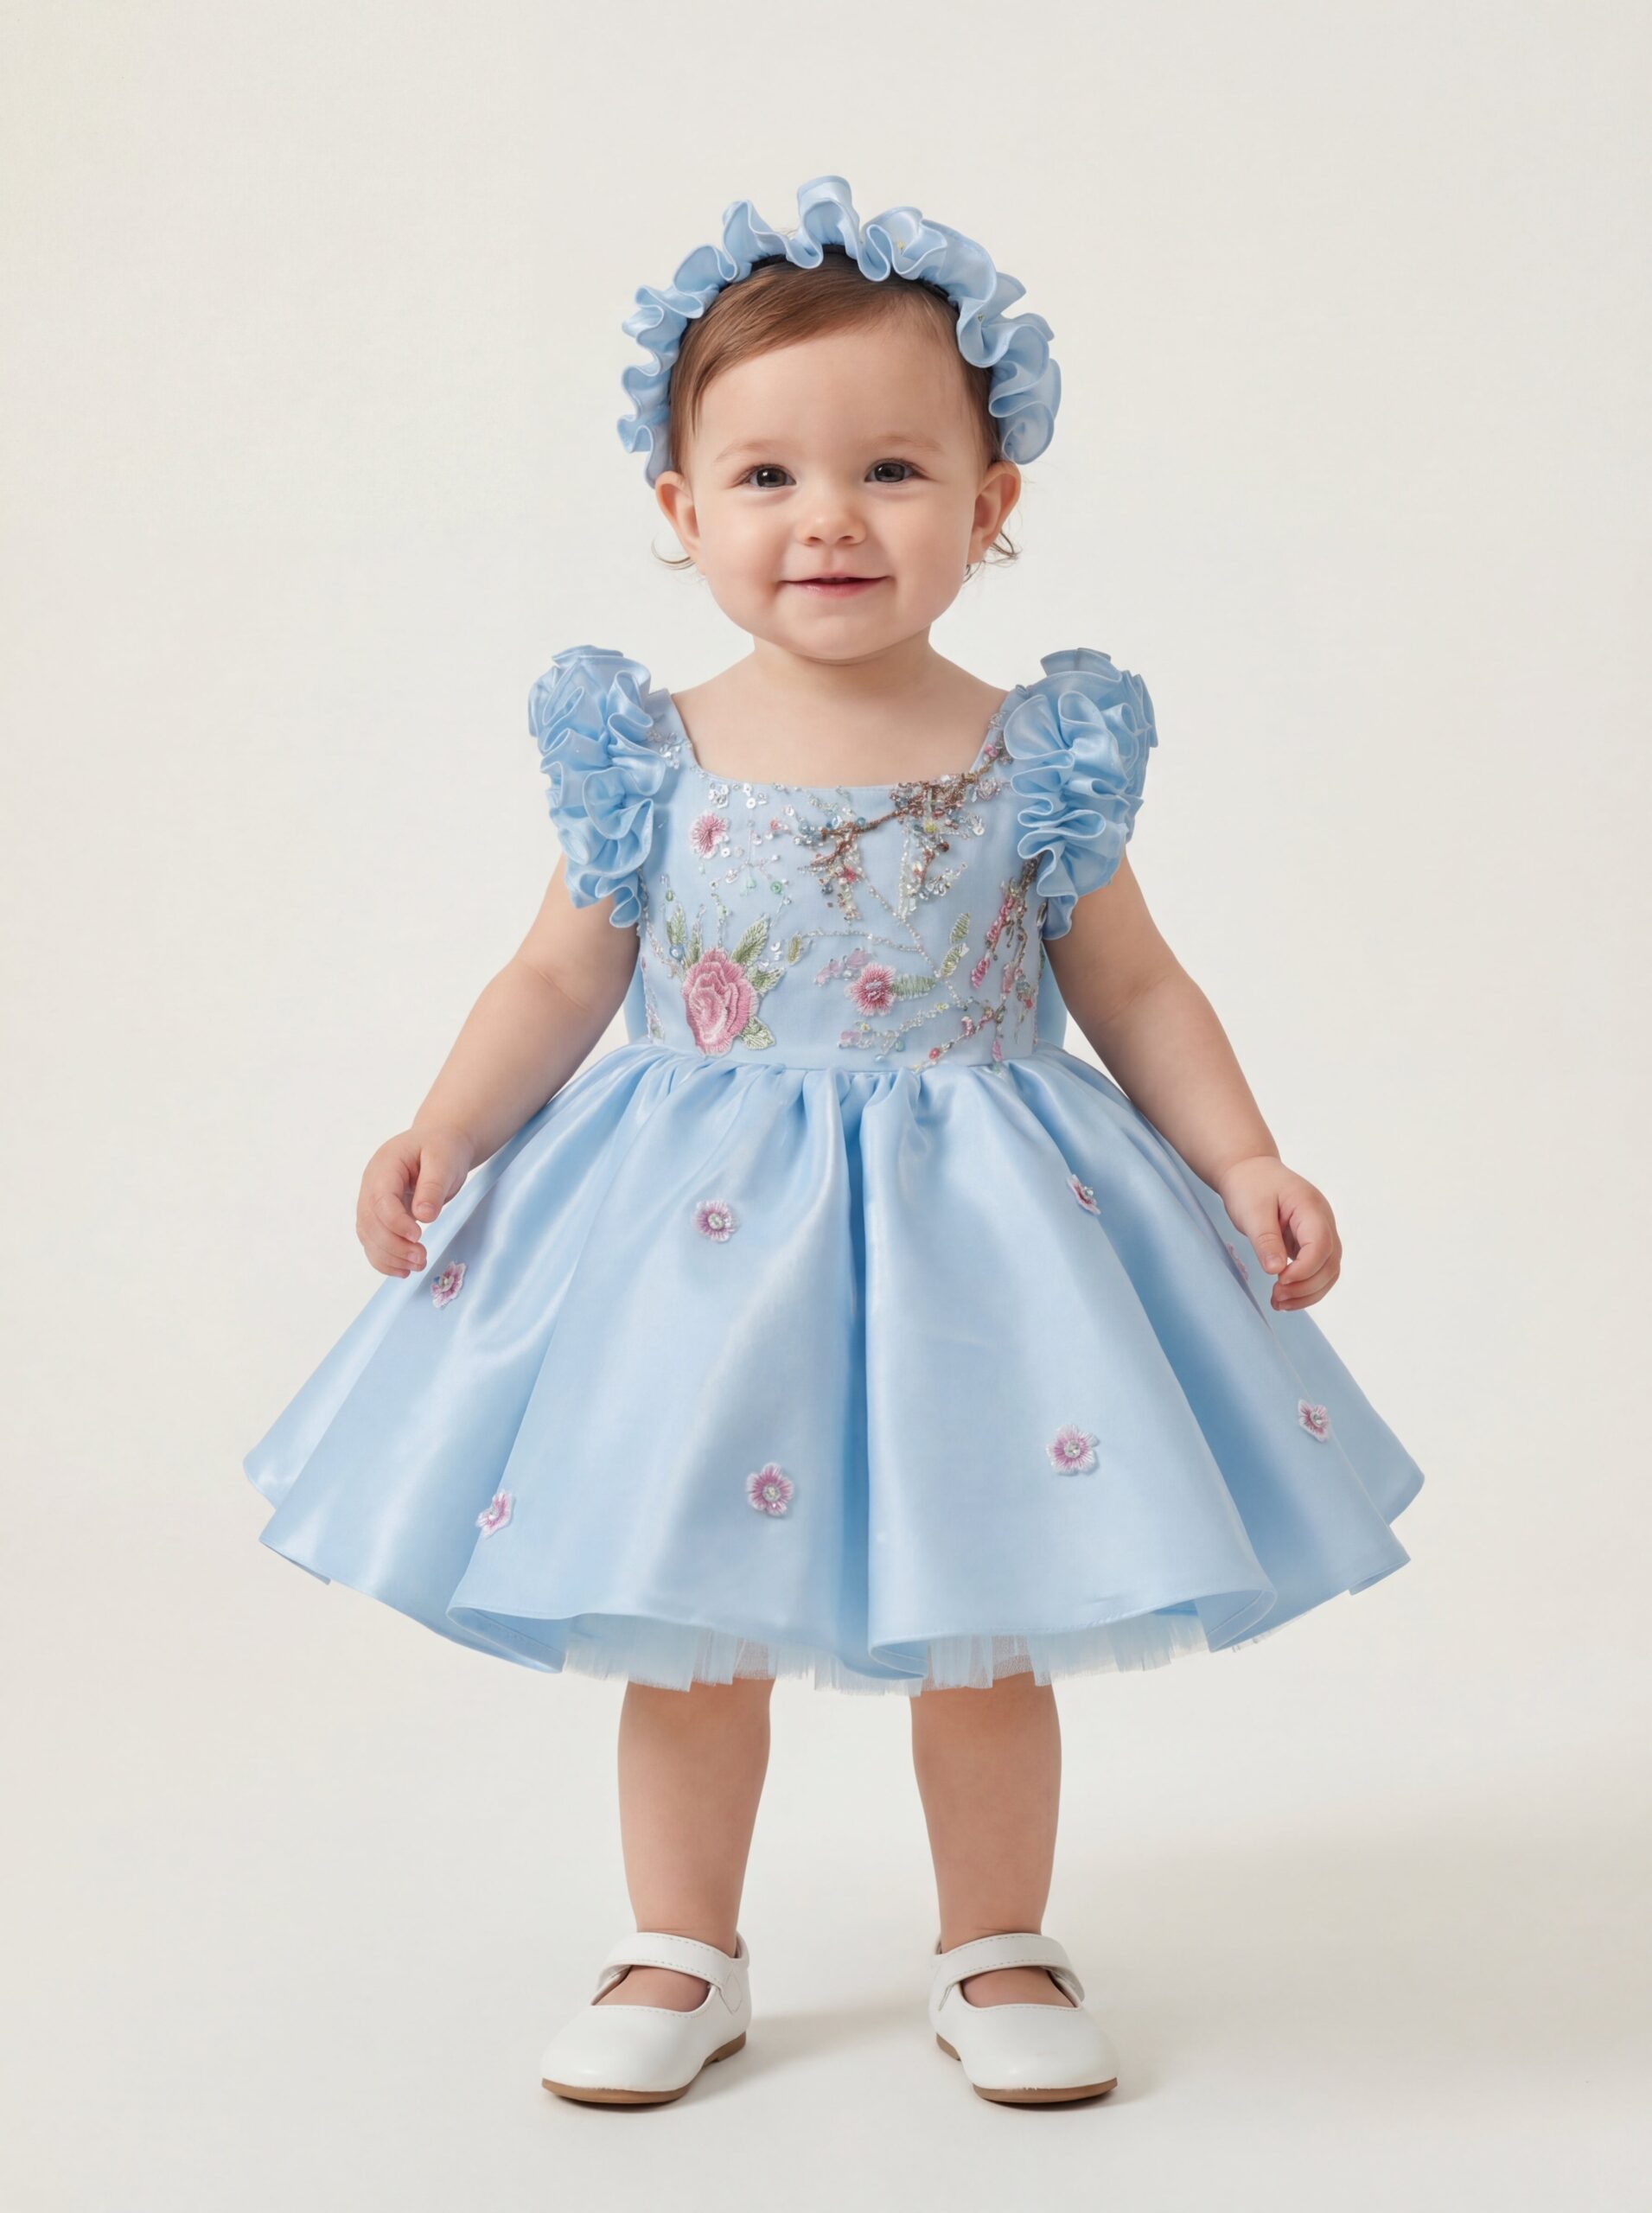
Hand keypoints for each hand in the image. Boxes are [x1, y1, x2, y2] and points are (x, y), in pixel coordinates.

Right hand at [356, 1124, 476, 1277]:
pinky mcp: (379, 1216)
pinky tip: (403, 1270)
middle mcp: (371, 1184)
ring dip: (389, 1256)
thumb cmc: (442, 1148)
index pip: (380, 1199)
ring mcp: (372, 1200)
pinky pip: (373, 1241)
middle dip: (393, 1245)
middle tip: (421, 1258)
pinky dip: (385, 1259)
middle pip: (370, 1221)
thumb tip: (424, 1216)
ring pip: (368, 1235)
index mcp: (385, 1165)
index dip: (395, 1222)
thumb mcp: (444, 1160)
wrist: (440, 1143)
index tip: (419, 1236)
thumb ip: (433, 1185)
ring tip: (417, 1266)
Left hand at [1214, 1154, 1341, 1311]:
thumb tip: (1276, 1271)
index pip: (1321, 1245)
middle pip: (1330, 1263)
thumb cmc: (1250, 1186)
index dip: (1304, 1269)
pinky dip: (1305, 1287)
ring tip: (1278, 1303)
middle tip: (1275, 1298)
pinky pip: (1318, 1270)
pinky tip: (1284, 1297)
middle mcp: (1323, 1221)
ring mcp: (1321, 1233)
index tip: (1279, 1280)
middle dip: (1306, 1286)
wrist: (1250, 1171)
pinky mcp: (1312, 1243)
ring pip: (1329, 1272)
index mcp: (1311, 1207)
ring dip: (1308, 1293)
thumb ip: (1265, 1239)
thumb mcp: (1251, 1211)